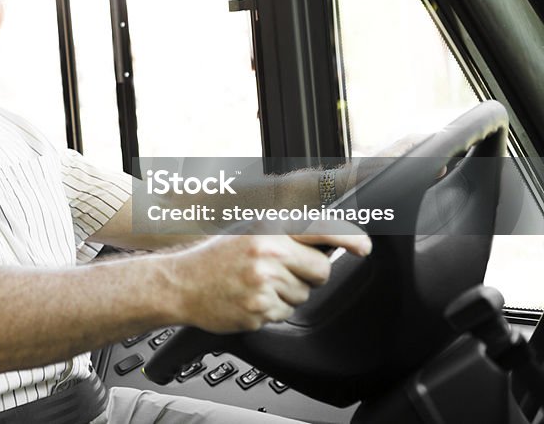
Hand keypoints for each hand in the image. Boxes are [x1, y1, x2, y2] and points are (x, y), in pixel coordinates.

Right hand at [168, 223, 370, 332]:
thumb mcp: (248, 233)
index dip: (347, 238)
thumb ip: (286, 234)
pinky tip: (249, 299)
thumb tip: (329, 241)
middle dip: (308, 274)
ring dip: (286, 294)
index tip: (364, 247)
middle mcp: (267, 253)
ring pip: (303, 296)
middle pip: (320, 270)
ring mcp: (263, 283)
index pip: (318, 229)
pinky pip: (284, 314)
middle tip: (279, 270)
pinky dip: (271, 310)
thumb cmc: (213, 258)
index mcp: (266, 230)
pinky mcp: (258, 310)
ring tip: (256, 284)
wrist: (180, 285)